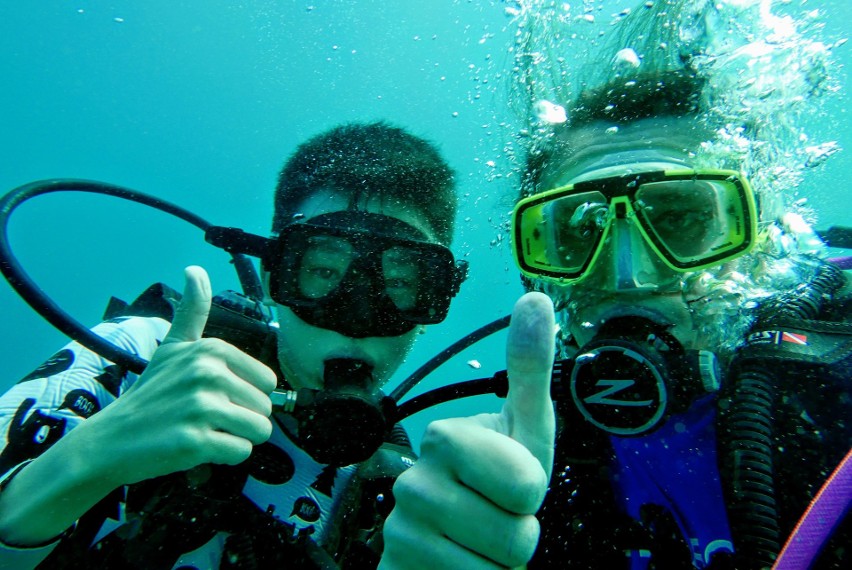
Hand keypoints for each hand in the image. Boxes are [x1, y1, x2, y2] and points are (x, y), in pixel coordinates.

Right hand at [78, 266, 276, 486]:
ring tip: (204, 430)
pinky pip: (241, 453)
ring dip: (235, 438)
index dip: (245, 395)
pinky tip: (196, 446)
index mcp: (212, 350)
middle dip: (241, 419)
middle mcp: (209, 373)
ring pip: (259, 431)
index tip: (214, 397)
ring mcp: (202, 407)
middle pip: (265, 408)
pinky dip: (223, 457)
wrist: (109, 439)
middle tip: (205, 418)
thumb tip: (195, 269)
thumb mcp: (173, 347)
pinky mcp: (195, 441)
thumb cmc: (150, 394)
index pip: (268, 381)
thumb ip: (192, 311)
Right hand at [380, 292, 555, 568]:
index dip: (530, 495)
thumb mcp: (522, 431)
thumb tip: (534, 299)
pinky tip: (458, 565)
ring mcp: (402, 532)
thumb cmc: (494, 484)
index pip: (527, 486)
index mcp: (446, 438)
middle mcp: (414, 483)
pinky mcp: (396, 569)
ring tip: (477, 544)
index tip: (508, 484)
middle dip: (519, 535)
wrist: (444, 544)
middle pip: (518, 537)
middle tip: (494, 518)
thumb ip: (529, 370)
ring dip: (500, 565)